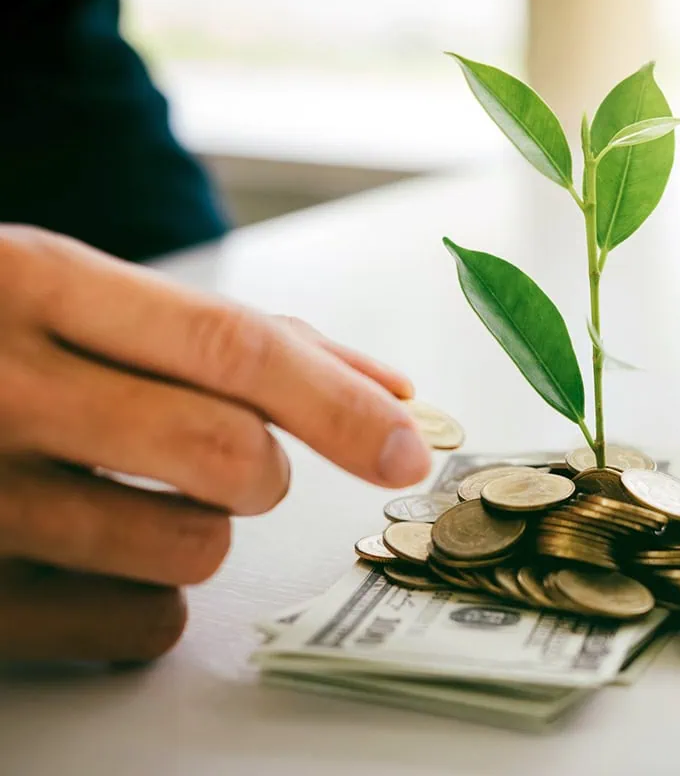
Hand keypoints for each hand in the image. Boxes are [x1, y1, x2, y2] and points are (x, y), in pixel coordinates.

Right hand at [0, 225, 431, 662]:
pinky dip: (148, 601)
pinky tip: (87, 553)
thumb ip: (229, 336)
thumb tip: (389, 390)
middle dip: (262, 468)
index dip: (340, 402)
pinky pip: (140, 628)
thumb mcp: (73, 298)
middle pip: (228, 458)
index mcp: (33, 284)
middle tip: (226, 455)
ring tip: (118, 490)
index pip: (232, 346)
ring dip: (196, 529)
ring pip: (192, 550)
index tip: (409, 445)